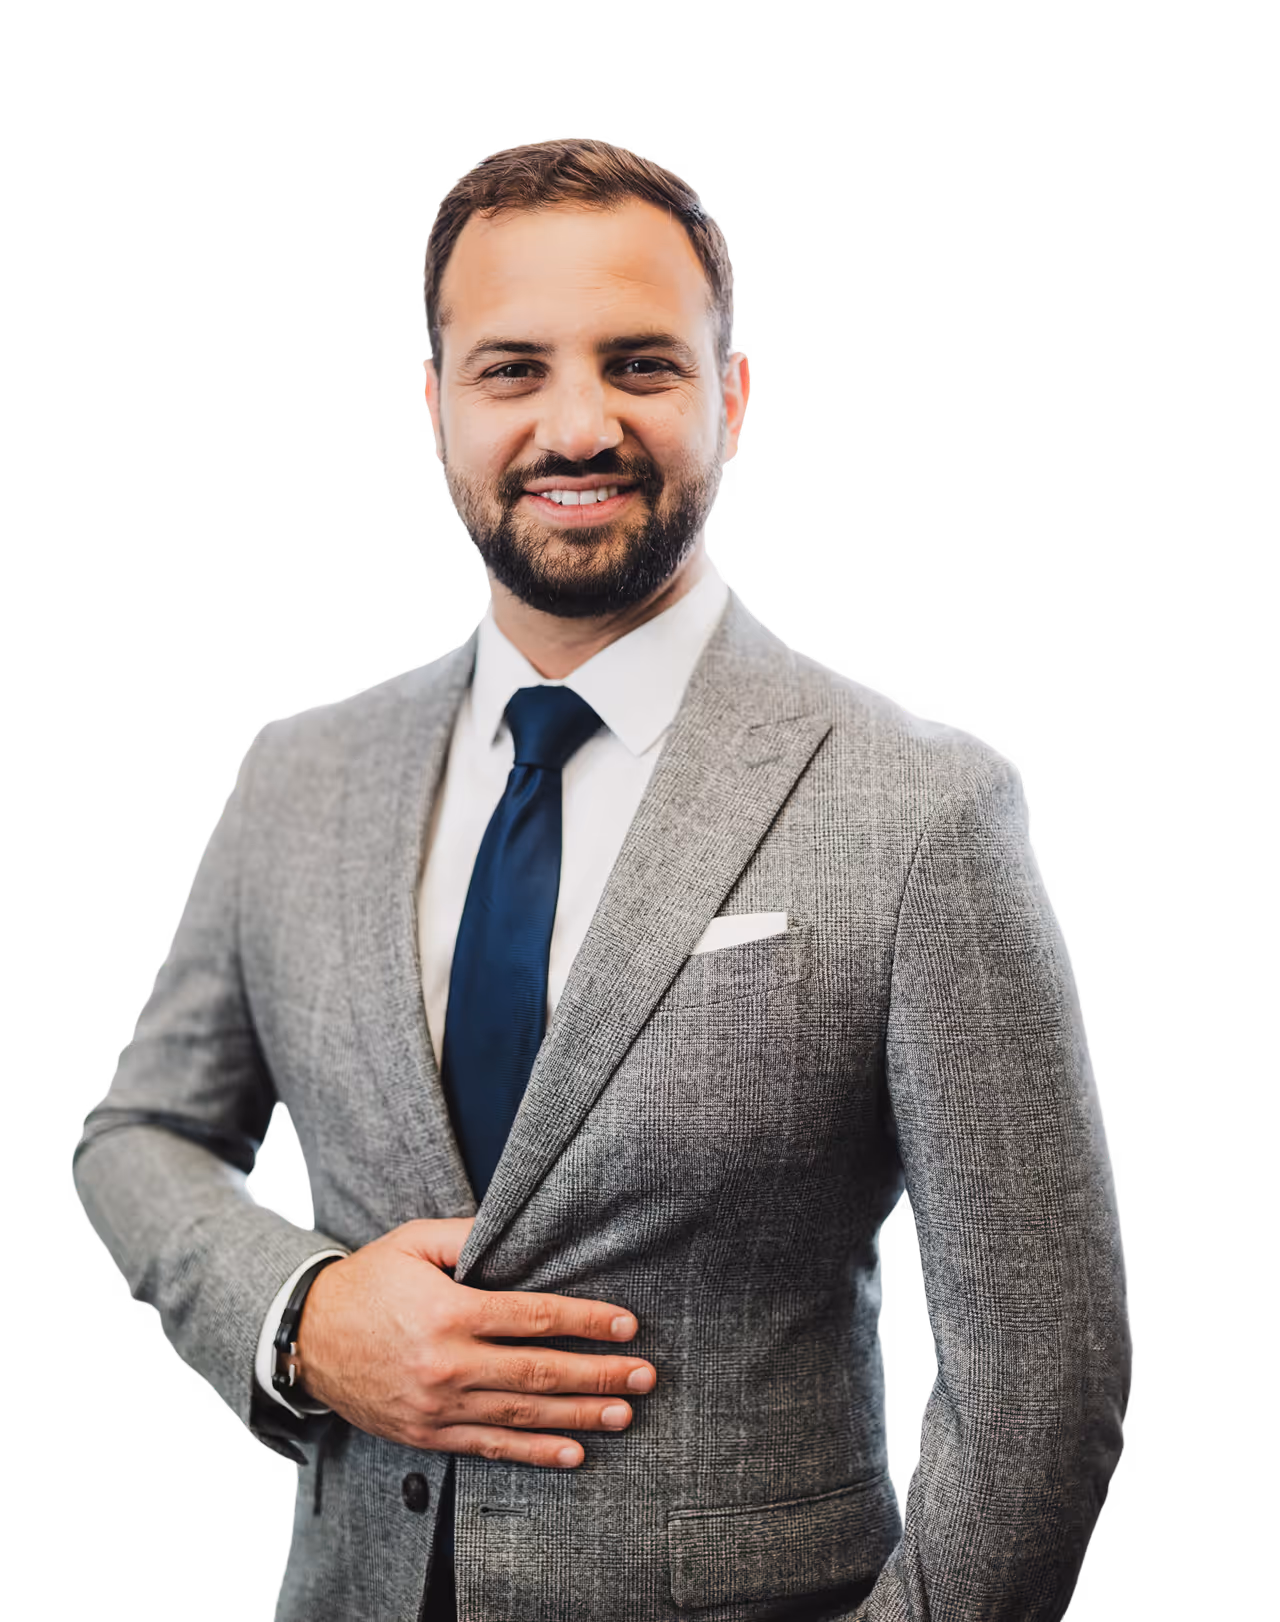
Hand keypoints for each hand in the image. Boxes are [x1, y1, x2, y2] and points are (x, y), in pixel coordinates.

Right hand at [293, 1217, 656, 1468]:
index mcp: (449, 1312)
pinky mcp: (427, 1436)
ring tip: (624, 1413)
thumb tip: (516, 1225)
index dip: (586, 1323)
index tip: (627, 1326)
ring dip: (579, 1416)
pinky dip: (534, 1454)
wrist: (304, 1338)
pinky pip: (490, 1449)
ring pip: (522, 1417)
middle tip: (645, 1376)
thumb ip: (466, 1234)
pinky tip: (574, 1453)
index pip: (534, 1318)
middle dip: (598, 1374)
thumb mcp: (411, 1242)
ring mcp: (438, 1407)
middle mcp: (447, 1365)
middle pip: (539, 1373)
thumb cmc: (366, 1282)